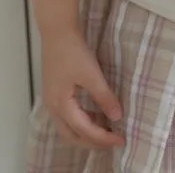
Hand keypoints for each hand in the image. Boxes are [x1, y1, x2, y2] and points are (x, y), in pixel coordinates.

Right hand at [40, 27, 125, 149]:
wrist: (57, 30)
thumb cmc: (73, 51)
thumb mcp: (91, 74)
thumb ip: (104, 97)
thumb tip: (117, 117)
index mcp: (61, 105)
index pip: (85, 130)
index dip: (104, 138)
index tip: (122, 140)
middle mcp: (53, 108)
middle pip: (73, 136)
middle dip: (93, 142)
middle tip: (114, 142)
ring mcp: (52, 100)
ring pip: (68, 128)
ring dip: (87, 133)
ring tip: (107, 131)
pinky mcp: (54, 92)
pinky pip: (68, 116)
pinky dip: (82, 121)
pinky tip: (95, 114)